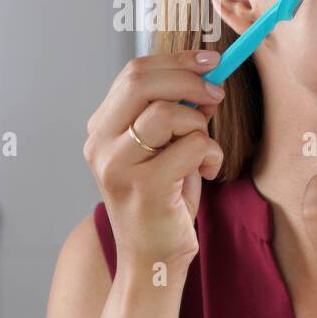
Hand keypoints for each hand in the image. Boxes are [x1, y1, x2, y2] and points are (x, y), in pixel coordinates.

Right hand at [83, 50, 225, 271]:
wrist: (153, 258)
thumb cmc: (164, 201)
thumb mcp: (166, 149)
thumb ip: (176, 114)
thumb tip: (207, 77)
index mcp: (101, 128)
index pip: (134, 72)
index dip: (177, 60)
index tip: (212, 61)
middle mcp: (100, 143)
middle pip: (142, 81)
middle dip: (190, 80)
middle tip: (217, 95)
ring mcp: (118, 165)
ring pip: (169, 113)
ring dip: (201, 126)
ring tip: (204, 150)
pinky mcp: (145, 187)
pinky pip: (192, 146)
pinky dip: (211, 155)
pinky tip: (206, 173)